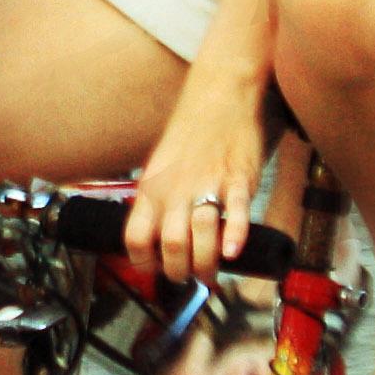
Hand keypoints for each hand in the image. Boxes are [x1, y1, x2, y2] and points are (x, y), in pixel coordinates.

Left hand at [126, 73, 266, 284]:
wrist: (218, 96)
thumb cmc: (191, 135)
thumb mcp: (160, 166)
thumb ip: (158, 200)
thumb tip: (159, 236)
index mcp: (151, 189)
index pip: (136, 238)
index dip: (145, 263)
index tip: (158, 270)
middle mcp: (175, 190)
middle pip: (171, 246)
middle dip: (180, 272)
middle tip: (190, 278)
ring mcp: (207, 184)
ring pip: (200, 236)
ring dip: (206, 264)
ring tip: (212, 274)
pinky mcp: (238, 178)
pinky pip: (236, 211)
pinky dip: (235, 235)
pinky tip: (234, 252)